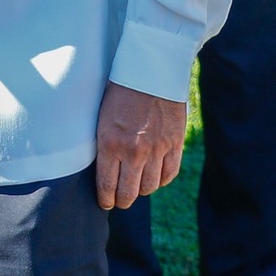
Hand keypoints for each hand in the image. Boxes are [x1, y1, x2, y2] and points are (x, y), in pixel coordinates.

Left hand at [94, 81, 187, 209]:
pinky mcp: (175, 144)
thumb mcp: (101, 118)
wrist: (149, 73)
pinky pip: (169, 174)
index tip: (105, 202)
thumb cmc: (119, 92)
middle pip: (129, 192)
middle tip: (120, 202)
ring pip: (150, 186)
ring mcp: (157, 149)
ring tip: (136, 188)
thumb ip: (105, 144)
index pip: (106, 184)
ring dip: (141, 191)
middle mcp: (134, 151)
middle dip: (122, 201)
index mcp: (110, 143)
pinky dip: (161, 180)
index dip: (106, 198)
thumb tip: (104, 168)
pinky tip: (154, 178)